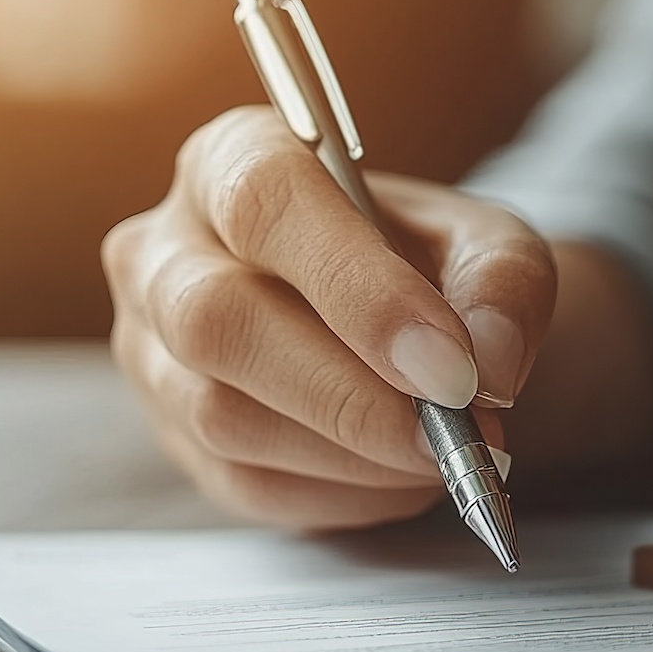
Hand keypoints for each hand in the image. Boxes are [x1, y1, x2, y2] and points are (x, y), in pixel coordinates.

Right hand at [103, 106, 555, 527]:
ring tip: (446, 452)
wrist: (411, 326)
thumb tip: (486, 361)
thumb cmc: (435, 265)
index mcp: (235, 158)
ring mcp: (150, 347)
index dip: (359, 290)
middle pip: (217, 321)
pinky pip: (244, 481)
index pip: (265, 204)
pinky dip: (343, 493)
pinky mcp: (172, 434)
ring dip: (354, 453)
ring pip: (222, 415)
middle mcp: (166, 247)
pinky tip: (404, 474)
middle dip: (351, 395)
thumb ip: (503, 283)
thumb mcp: (493, 246)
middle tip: (455, 431)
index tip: (450, 367)